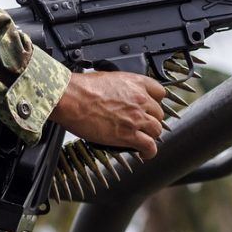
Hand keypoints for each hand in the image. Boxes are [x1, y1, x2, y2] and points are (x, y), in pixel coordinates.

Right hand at [49, 72, 167, 159]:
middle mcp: (140, 100)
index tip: (150, 107)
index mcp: (136, 83)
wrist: (71, 98)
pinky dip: (149, 151)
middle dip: (151, 120)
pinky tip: (144, 153)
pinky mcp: (129, 135)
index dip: (155, 102)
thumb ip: (121, 87)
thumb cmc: (82, 88)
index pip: (160, 93)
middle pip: (158, 114)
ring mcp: (136, 118)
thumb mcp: (108, 78)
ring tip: (143, 139)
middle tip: (142, 125)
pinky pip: (150, 146)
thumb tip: (120, 95)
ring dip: (150, 136)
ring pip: (157, 130)